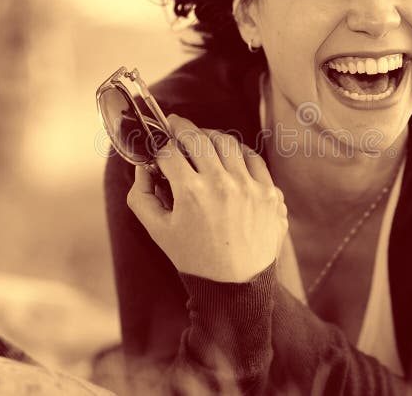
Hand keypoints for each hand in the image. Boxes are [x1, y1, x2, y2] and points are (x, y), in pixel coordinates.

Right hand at [127, 114, 287, 282]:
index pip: (169, 150)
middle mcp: (222, 184)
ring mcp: (250, 187)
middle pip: (198, 138)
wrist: (235, 286)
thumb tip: (144, 166)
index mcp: (191, 192)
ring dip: (210, 137)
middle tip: (176, 125)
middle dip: (182, 128)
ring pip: (228, 143)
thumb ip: (141, 195)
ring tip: (201, 140)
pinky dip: (238, 153)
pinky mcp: (270, 193)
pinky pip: (253, 159)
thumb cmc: (193, 258)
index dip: (159, 141)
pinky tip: (228, 156)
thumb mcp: (156, 231)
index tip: (158, 138)